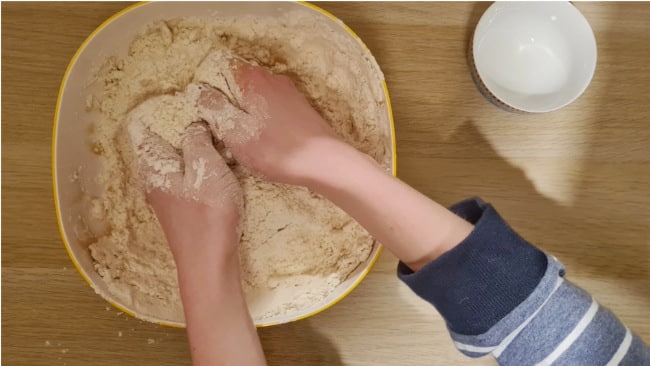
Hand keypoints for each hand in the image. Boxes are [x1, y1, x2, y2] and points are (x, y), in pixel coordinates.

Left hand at [131, 122, 265, 365]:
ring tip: (218, 140)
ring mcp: (166, 196)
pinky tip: (220, 169)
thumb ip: (197, 139)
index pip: (143, 129)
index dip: (158, 112)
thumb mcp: (207, 167)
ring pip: (177, 162)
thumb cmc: (208, 214)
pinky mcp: (181, 209)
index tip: (180, 100)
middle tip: (207, 116)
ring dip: (194, 150)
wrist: (210, 262)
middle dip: (181, 129)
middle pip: (162, 144)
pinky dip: (200, 168)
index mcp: (152, 165)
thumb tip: (193, 124)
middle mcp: (153, 179)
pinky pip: (187, 178)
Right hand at [197, 64, 338, 185]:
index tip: (207, 111)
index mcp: (253, 79)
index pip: (221, 68)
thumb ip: (214, 109)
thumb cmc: (276, 149)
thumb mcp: (234, 132)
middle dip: (229, 104)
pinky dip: (265, 122)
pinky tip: (266, 143)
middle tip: (224, 131)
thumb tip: (201, 92)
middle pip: (240, 85)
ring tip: (245, 141)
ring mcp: (290, 93)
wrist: (325, 162)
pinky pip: (273, 110)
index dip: (210, 88)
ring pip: (258, 99)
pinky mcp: (301, 110)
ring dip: (247, 115)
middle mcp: (272, 79)